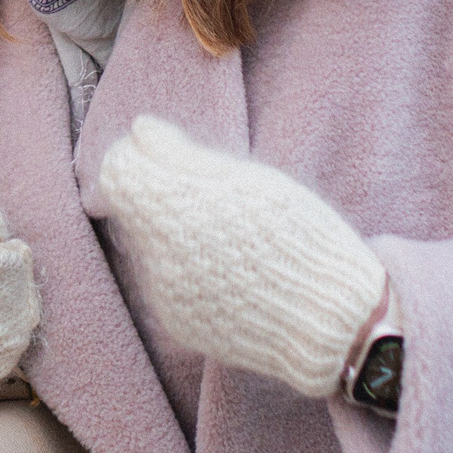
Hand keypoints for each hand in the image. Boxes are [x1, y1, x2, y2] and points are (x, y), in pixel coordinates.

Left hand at [98, 115, 387, 399]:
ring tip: (228, 236)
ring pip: (148, 244)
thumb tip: (138, 129)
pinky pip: (166, 280)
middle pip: (132, 208)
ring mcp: (168, 296)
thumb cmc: (302, 237)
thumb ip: (185, 155)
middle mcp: (162, 258)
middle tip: (210, 194)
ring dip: (173, 231)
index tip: (165, 154)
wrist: (333, 323)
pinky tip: (230, 270)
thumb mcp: (252, 180)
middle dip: (160, 192)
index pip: (118, 173)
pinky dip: (187, 266)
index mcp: (179, 215)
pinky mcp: (180, 324)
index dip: (138, 155)